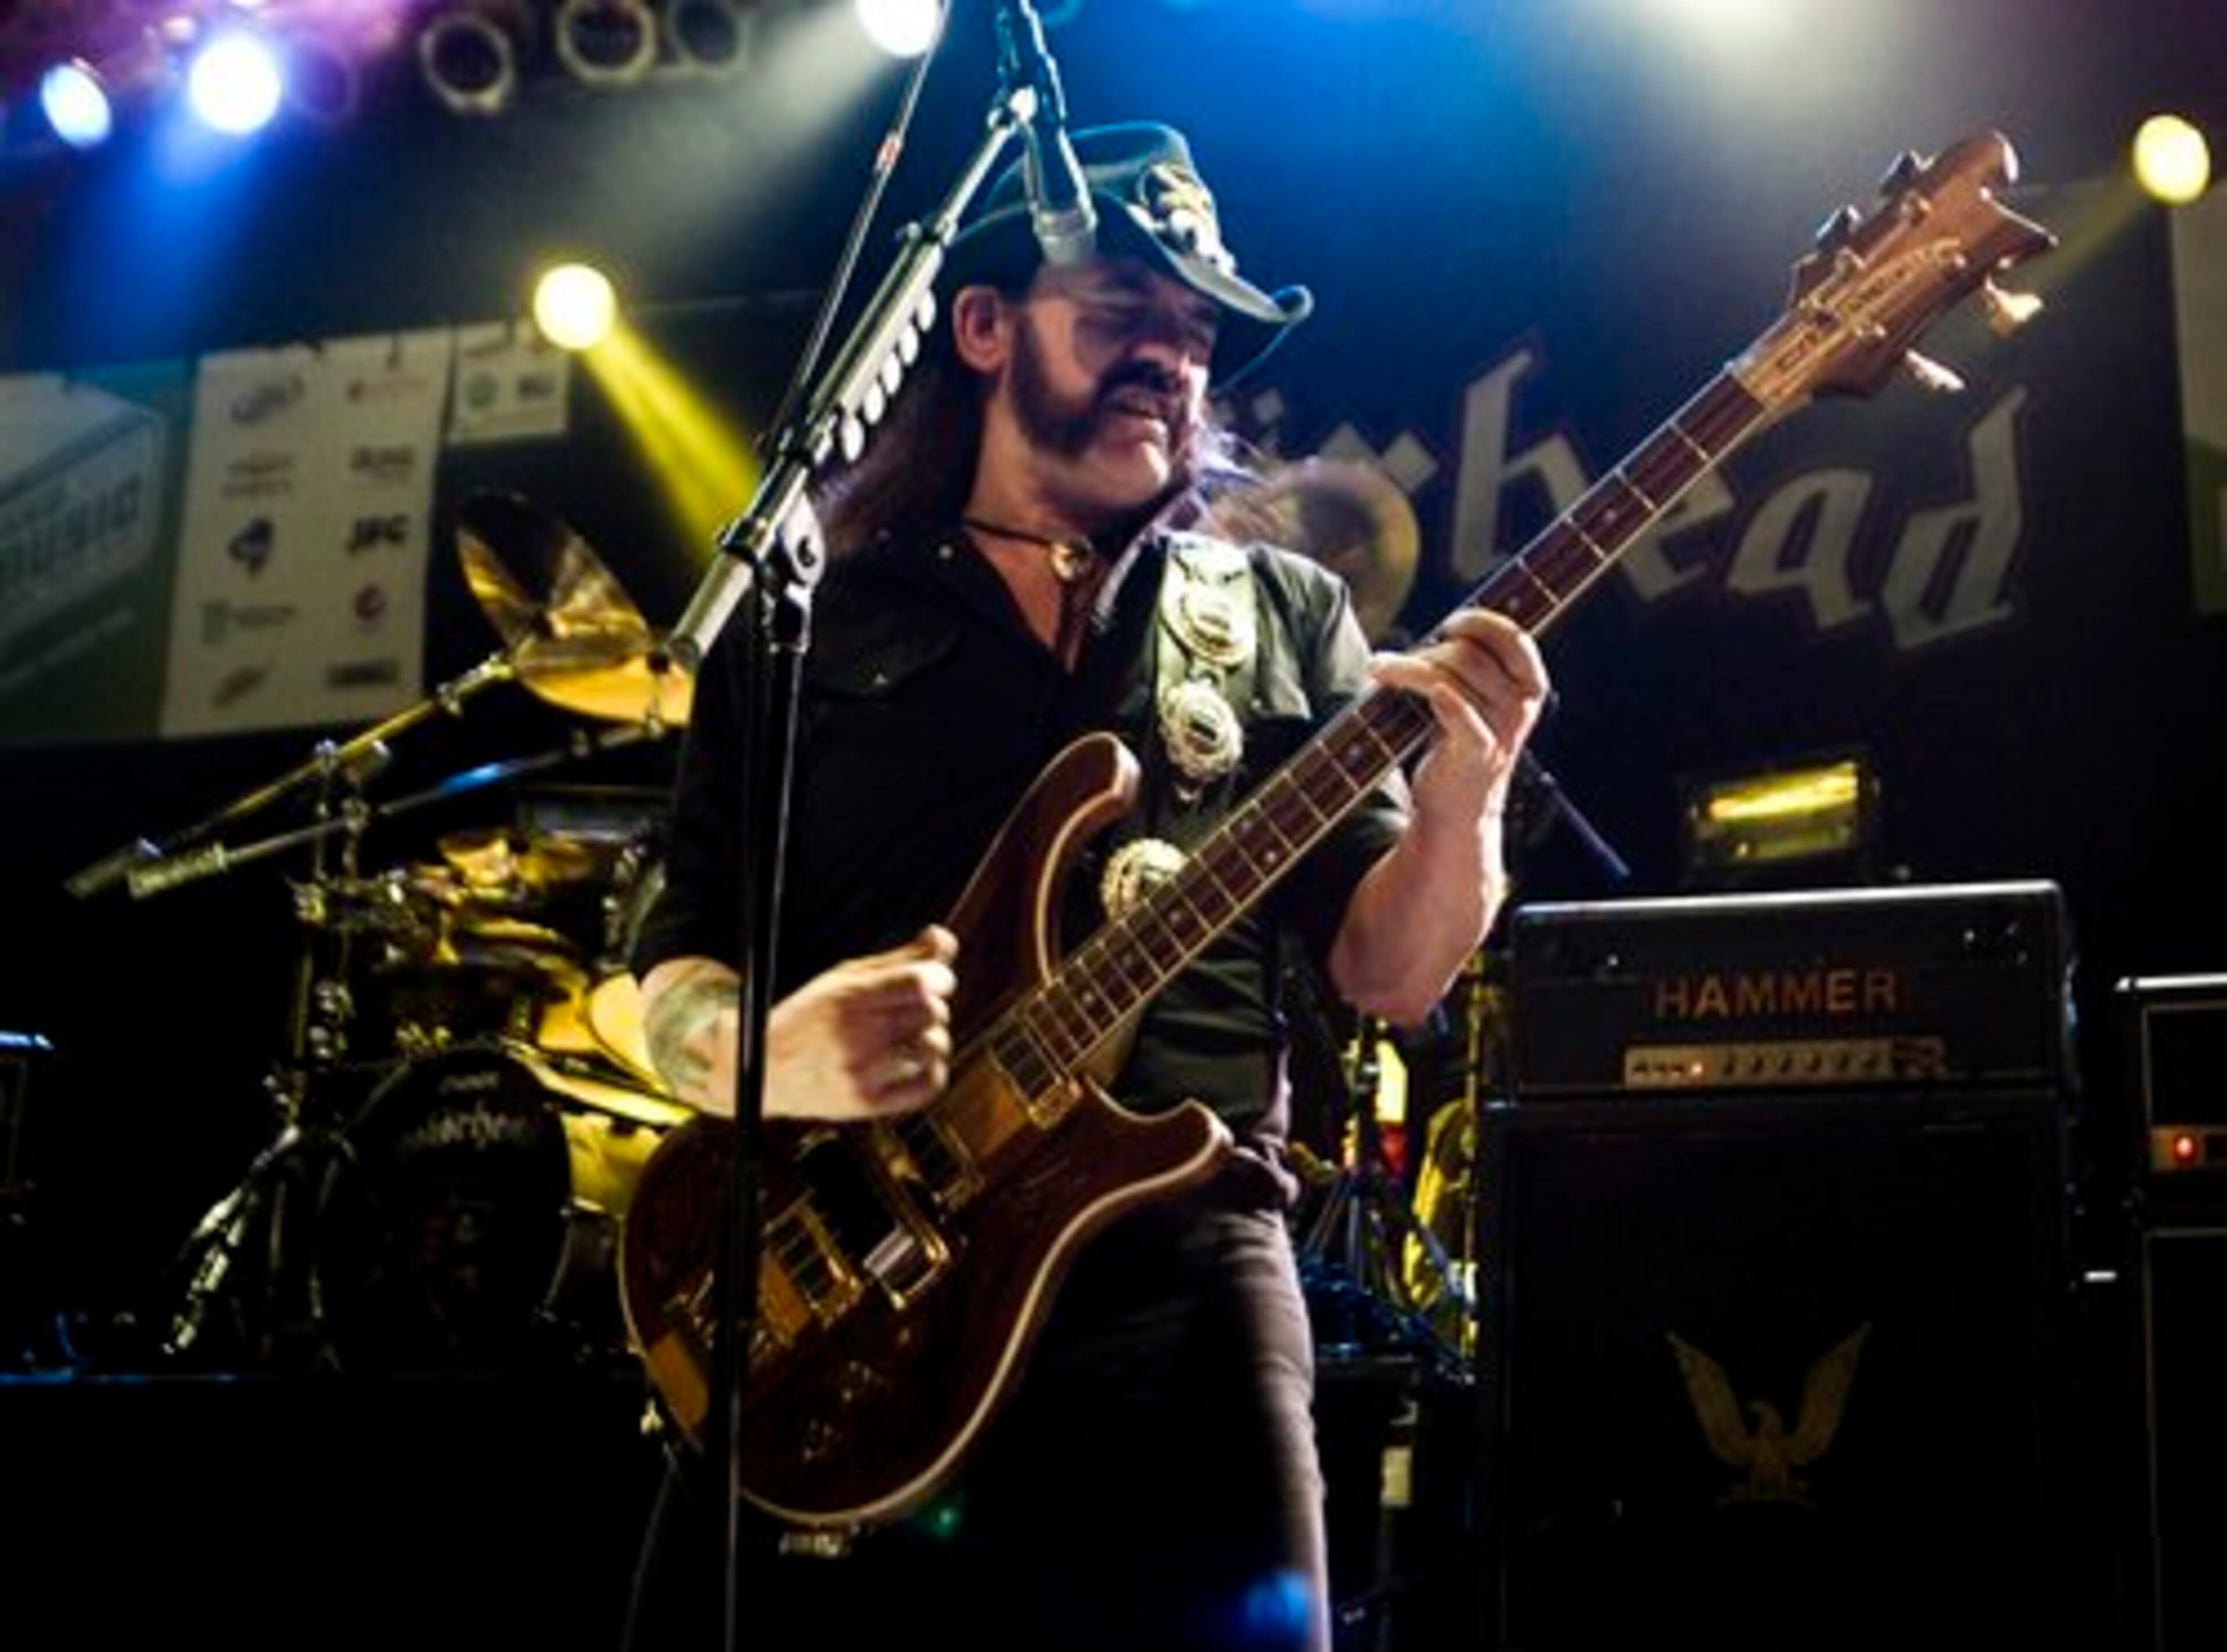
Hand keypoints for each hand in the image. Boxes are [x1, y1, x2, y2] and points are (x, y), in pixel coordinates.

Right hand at [765, 925, 958, 1119]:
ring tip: (905, 1036)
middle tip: (909, 1009)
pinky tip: (913, 1061)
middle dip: (931, 1005)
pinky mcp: (868, 1104)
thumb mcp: (845, 978)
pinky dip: (932, 1069)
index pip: (918, 982)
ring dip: (931, 1037)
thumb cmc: (809, 1018)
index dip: (938, 978)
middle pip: (932, 1012)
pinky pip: (930, 1083)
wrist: (765, 1070)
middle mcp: (854, 1037)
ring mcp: (862, 1074)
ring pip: (936, 1045)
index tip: (933, 980)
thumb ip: (899, 958)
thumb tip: (943, 937)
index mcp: (847, 999)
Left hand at [1369, 608, 1549, 828]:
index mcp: (1530, 687)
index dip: (1481, 621)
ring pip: (1452, 677)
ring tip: (1379, 670)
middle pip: (1469, 655)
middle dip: (1427, 651)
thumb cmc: (1457, 746)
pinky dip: (1437, 696)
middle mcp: (1522, 706)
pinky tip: (1406, 685)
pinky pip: (1459, 712)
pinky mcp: (1478, 753)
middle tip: (1394, 662)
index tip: (1448, 624)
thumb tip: (1445, 625)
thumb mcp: (1476, 701)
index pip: (1514, 637)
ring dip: (1407, 667)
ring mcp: (1503, 730)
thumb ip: (1472, 666)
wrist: (1457, 810)